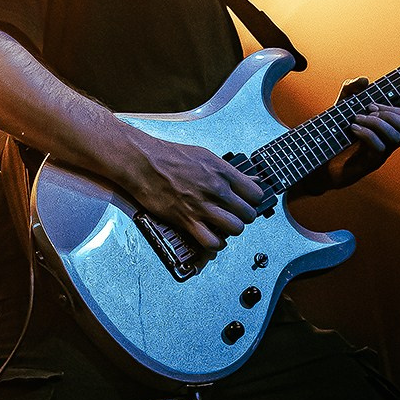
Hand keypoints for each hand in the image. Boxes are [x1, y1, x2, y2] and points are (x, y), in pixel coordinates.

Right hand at [117, 134, 265, 251]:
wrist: (143, 162)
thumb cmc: (171, 157)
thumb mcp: (205, 156)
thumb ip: (228, 172)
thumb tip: (250, 179)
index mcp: (222, 171)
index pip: (256, 194)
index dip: (252, 201)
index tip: (245, 203)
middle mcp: (216, 189)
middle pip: (248, 214)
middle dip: (244, 218)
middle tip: (234, 216)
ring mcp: (202, 205)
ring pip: (235, 228)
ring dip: (231, 230)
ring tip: (224, 227)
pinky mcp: (186, 219)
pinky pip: (211, 241)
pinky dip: (214, 243)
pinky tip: (211, 237)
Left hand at [328, 76, 399, 188]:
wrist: (318, 159)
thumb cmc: (332, 133)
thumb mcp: (340, 106)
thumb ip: (351, 89)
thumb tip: (365, 80)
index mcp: (386, 129)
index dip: (395, 108)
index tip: (371, 104)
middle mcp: (387, 142)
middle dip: (392, 115)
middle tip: (369, 111)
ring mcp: (380, 155)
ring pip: (395, 138)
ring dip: (377, 123)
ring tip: (356, 119)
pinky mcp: (368, 164)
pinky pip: (379, 148)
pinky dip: (367, 133)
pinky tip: (353, 128)